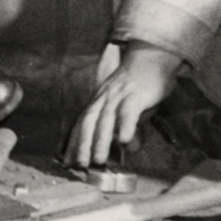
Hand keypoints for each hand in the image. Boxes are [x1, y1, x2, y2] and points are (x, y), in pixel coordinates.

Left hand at [66, 43, 179, 168]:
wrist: (152, 56)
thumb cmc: (138, 84)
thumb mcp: (124, 103)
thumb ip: (123, 123)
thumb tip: (126, 146)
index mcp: (98, 100)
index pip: (81, 123)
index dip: (74, 143)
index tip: (67, 163)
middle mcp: (104, 97)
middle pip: (89, 122)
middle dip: (83, 145)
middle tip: (80, 165)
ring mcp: (118, 95)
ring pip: (106, 119)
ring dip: (101, 140)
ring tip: (99, 160)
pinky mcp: (136, 93)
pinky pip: (129, 111)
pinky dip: (125, 125)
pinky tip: (125, 140)